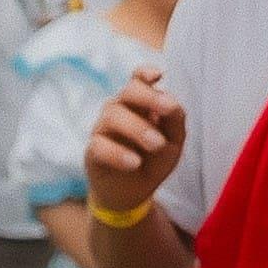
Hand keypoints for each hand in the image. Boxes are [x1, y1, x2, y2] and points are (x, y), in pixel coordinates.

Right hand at [85, 66, 186, 213]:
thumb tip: (172, 103)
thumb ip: (175, 121)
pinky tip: (135, 163)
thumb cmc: (153, 161)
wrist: (132, 194)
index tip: (158, 75)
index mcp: (139, 104)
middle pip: (128, 92)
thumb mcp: (173, 143)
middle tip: (167, 110)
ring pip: (114, 115)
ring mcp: (103, 129)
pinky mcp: (92, 151)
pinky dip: (118, 153)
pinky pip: (100, 145)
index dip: (145, 73)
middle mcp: (119, 110)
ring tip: (156, 144)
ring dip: (138, 128)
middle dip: (149, 97)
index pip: (138, 80)